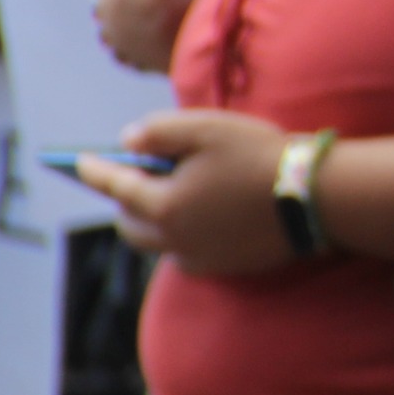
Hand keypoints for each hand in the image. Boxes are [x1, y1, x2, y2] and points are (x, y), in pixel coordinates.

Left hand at [74, 109, 289, 275]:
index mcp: (163, 204)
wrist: (316, 196)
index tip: (77, 161)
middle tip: (131, 180)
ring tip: (167, 199)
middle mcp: (173, 238)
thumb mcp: (207, 128)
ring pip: (156, 243)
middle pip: (129, 225)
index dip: (94, 170)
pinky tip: (200, 219)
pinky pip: (185, 255)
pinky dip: (180, 237)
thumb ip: (158, 131)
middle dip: (123, 202)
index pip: (114, 186)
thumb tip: (127, 142)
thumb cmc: (261, 156)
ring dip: (152, 221)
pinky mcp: (225, 266)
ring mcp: (199, 256)